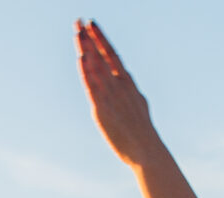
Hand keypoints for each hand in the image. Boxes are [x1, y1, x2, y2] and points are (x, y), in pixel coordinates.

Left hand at [76, 19, 160, 168]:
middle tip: (79, 20)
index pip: (113, 54)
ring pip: (96, 66)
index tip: (93, 24)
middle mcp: (120, 85)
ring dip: (86, 48)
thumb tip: (127, 80)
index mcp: (128, 83)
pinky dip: (86, 71)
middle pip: (102, 56)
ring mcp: (111, 96)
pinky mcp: (103, 109)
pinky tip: (81, 58)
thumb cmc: (142, 131)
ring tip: (76, 32)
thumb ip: (129, 90)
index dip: (101, 38)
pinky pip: (92, 86)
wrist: (147, 150)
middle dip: (90, 37)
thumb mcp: (139, 104)